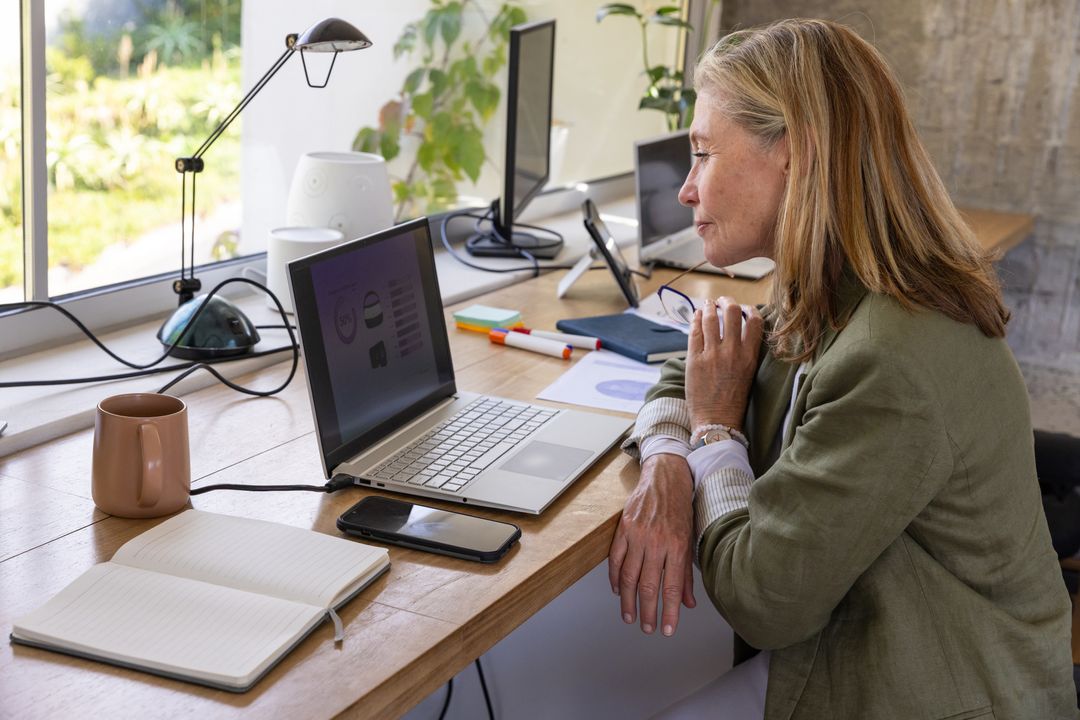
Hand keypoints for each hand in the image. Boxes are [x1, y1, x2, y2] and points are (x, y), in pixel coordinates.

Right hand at [608, 453, 695, 635]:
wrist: (665, 478)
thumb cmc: (680, 509)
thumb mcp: (689, 540)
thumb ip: (686, 573)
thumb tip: (688, 602)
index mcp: (677, 546)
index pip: (672, 587)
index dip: (669, 612)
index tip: (668, 629)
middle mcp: (656, 542)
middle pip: (648, 586)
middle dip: (647, 612)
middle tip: (647, 628)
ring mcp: (637, 535)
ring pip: (629, 577)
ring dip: (628, 601)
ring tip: (630, 616)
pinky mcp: (623, 529)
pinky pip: (616, 559)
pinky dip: (615, 578)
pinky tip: (618, 591)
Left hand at [686, 297, 763, 431]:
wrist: (717, 421)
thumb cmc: (733, 400)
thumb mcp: (748, 373)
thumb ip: (745, 352)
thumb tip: (738, 331)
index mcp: (750, 356)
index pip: (755, 321)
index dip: (750, 309)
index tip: (744, 307)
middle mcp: (733, 352)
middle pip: (732, 312)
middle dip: (726, 301)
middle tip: (722, 301)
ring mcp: (712, 355)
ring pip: (710, 318)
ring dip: (708, 307)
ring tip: (707, 305)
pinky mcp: (694, 360)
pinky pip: (694, 332)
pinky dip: (695, 320)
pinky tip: (696, 316)